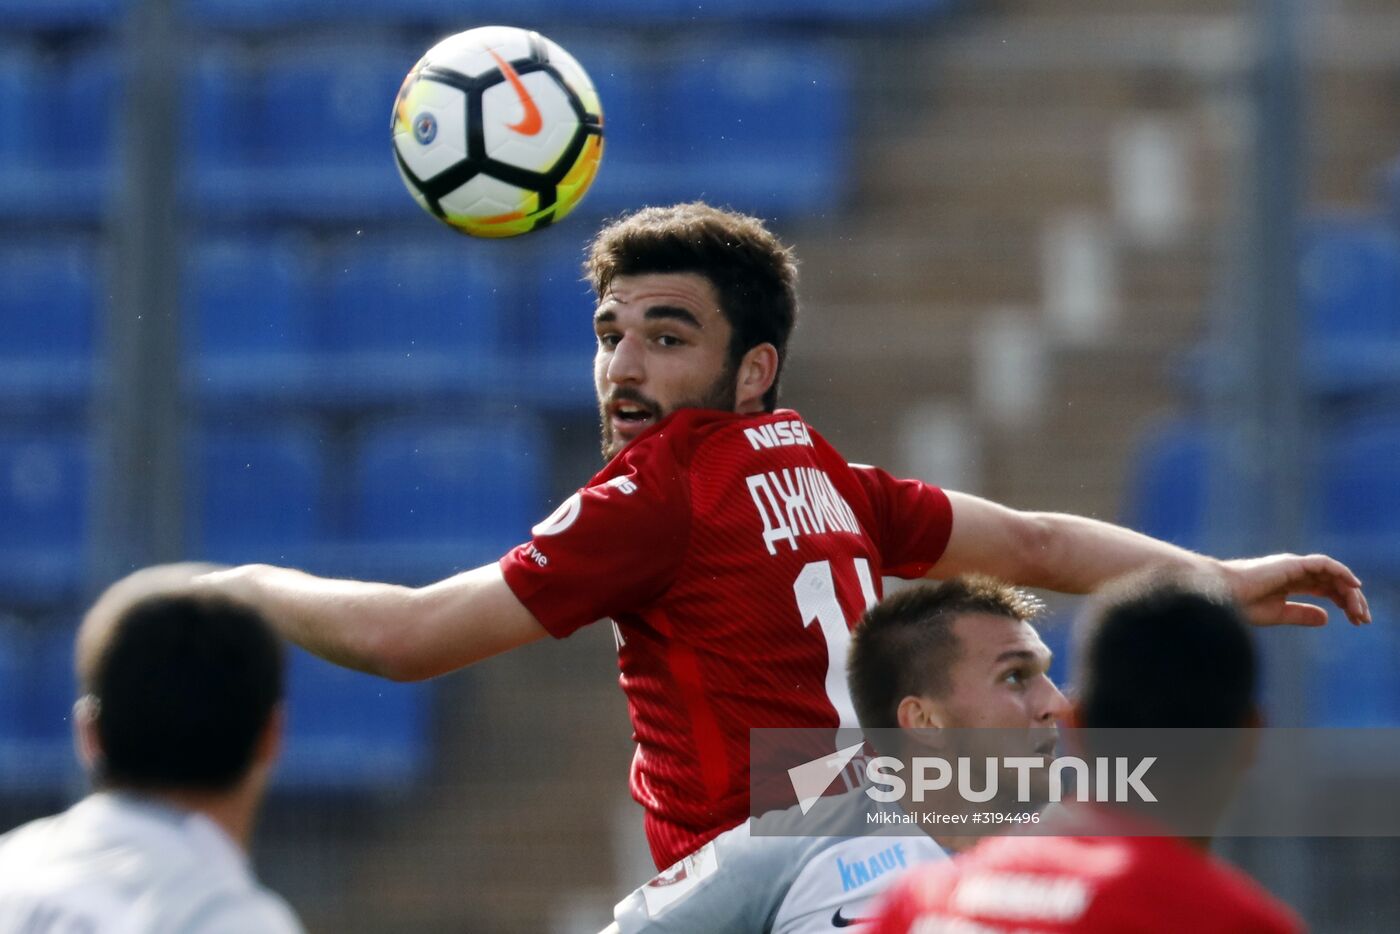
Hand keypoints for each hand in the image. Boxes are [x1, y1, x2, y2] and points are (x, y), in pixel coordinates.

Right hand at [1220, 554, 1370, 626]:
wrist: (1220, 595)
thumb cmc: (1239, 605)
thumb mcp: (1278, 614)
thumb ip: (1301, 614)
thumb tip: (1326, 618)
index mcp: (1289, 583)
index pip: (1325, 589)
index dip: (1342, 602)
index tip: (1356, 621)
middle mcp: (1293, 571)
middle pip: (1332, 581)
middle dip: (1351, 599)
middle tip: (1363, 619)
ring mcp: (1293, 566)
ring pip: (1332, 573)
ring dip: (1349, 590)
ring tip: (1359, 610)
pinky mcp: (1291, 564)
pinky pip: (1324, 564)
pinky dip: (1341, 572)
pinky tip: (1353, 586)